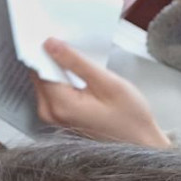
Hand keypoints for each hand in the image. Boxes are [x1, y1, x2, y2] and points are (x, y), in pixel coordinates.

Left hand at [34, 38, 170, 147]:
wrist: (141, 146)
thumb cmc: (131, 119)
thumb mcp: (108, 84)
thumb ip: (77, 62)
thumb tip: (50, 44)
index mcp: (59, 105)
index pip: (39, 67)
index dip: (45, 49)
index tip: (52, 34)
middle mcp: (49, 112)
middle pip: (39, 74)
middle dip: (51, 57)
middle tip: (68, 42)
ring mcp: (52, 117)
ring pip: (44, 81)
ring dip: (56, 68)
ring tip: (77, 59)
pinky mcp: (57, 117)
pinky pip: (52, 91)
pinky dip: (61, 80)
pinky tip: (77, 74)